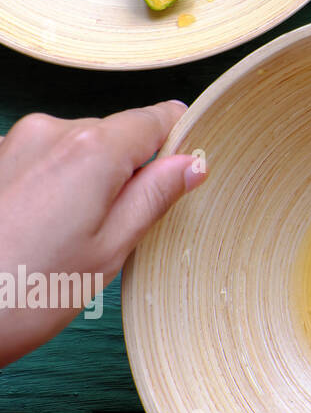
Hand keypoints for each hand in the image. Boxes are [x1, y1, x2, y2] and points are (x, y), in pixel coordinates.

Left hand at [0, 102, 205, 366]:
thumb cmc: (23, 294)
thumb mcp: (109, 251)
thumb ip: (154, 198)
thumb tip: (191, 163)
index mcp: (92, 149)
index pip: (158, 118)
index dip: (177, 141)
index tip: (179, 175)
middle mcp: (49, 131)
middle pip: (113, 136)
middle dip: (124, 172)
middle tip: (112, 232)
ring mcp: (10, 142)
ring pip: (73, 149)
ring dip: (81, 181)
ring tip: (63, 238)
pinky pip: (36, 161)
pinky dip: (45, 186)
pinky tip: (30, 231)